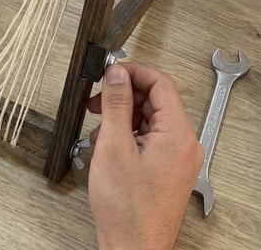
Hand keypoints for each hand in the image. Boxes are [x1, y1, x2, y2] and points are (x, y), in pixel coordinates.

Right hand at [87, 62, 202, 249]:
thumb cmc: (127, 210)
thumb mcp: (114, 146)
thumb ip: (116, 104)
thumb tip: (117, 74)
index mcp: (178, 134)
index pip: (161, 83)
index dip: (134, 73)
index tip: (112, 72)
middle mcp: (184, 145)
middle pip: (155, 101)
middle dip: (124, 97)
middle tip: (98, 100)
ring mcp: (177, 159)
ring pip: (150, 120)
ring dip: (123, 117)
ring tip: (99, 128)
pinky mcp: (167, 170)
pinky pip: (150, 139)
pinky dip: (128, 135)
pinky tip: (108, 145)